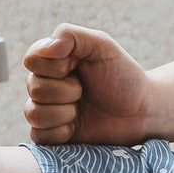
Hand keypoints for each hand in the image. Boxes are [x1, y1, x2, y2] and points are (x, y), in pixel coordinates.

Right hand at [21, 25, 151, 145]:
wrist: (141, 112)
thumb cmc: (123, 77)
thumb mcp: (102, 46)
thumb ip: (71, 36)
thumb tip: (44, 48)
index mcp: (53, 60)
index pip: (32, 60)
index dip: (56, 67)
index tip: (78, 67)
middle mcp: (45, 84)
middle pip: (34, 88)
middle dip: (67, 91)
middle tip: (85, 92)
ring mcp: (47, 110)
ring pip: (33, 114)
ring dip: (64, 113)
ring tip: (82, 110)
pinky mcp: (52, 135)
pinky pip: (39, 136)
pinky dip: (60, 132)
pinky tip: (76, 127)